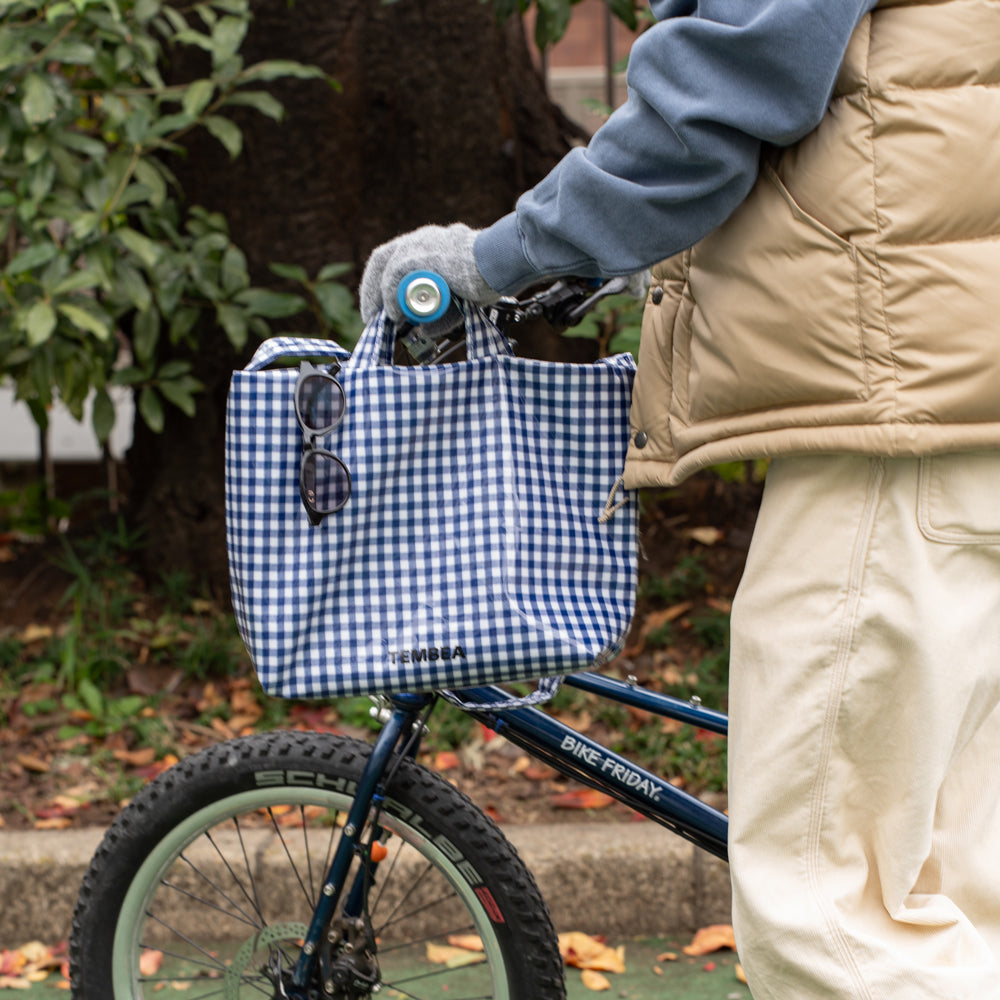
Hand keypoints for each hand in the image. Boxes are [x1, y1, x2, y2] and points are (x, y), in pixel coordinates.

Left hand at [359, 223, 499, 326]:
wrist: (500, 261)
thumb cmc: (489, 276)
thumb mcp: (460, 297)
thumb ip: (441, 312)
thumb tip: (424, 330)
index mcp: (429, 244)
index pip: (394, 259)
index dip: (382, 284)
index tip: (381, 308)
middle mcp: (420, 239)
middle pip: (383, 259)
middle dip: (372, 289)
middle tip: (372, 316)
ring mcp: (419, 244)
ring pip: (388, 269)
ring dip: (384, 297)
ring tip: (390, 319)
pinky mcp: (419, 255)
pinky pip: (394, 277)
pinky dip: (391, 297)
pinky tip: (396, 314)